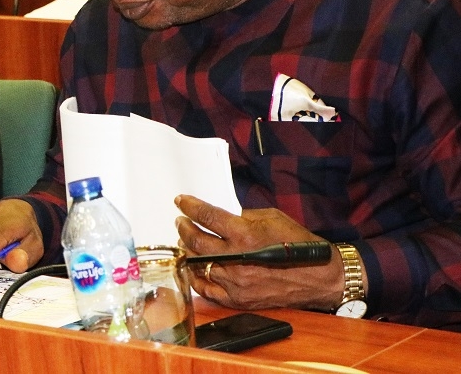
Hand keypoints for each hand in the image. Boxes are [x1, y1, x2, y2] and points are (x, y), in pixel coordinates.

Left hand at [175, 194, 343, 311]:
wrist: (319, 277)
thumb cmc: (298, 244)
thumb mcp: (272, 217)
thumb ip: (244, 216)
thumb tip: (224, 217)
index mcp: (245, 234)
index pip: (207, 216)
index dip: (190, 206)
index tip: (181, 201)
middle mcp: (236, 258)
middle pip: (196, 240)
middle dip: (184, 227)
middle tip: (180, 221)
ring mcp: (236, 282)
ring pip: (197, 265)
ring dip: (188, 251)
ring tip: (186, 242)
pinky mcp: (239, 299)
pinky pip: (207, 290)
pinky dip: (196, 278)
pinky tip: (193, 268)